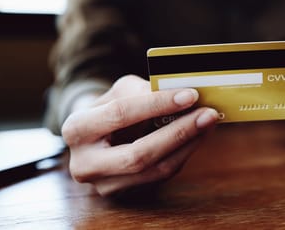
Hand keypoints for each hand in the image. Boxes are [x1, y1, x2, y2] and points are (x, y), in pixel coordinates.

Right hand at [61, 75, 218, 196]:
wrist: (97, 136)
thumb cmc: (112, 107)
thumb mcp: (121, 91)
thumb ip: (145, 91)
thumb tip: (181, 96)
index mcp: (76, 129)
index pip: (121, 114)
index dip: (158, 104)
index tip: (190, 95)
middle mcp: (85, 163)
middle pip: (138, 153)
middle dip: (179, 132)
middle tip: (207, 114)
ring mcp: (104, 184)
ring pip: (155, 169)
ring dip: (188, 144)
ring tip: (208, 123)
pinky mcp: (125, 192)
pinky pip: (161, 175)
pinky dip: (183, 153)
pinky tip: (198, 136)